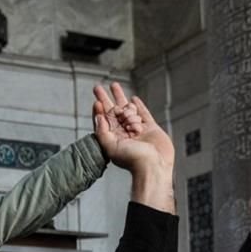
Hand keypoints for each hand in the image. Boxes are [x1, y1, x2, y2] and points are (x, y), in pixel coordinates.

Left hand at [93, 83, 174, 212]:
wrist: (154, 165)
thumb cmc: (132, 159)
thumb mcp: (111, 146)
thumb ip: (102, 131)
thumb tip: (98, 116)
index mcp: (113, 137)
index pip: (103, 120)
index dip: (99, 109)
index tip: (96, 100)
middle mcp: (124, 132)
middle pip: (113, 111)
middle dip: (106, 98)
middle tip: (97, 87)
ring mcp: (138, 130)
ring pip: (128, 110)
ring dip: (120, 98)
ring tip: (114, 86)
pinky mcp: (151, 128)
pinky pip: (144, 114)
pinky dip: (139, 106)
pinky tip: (133, 98)